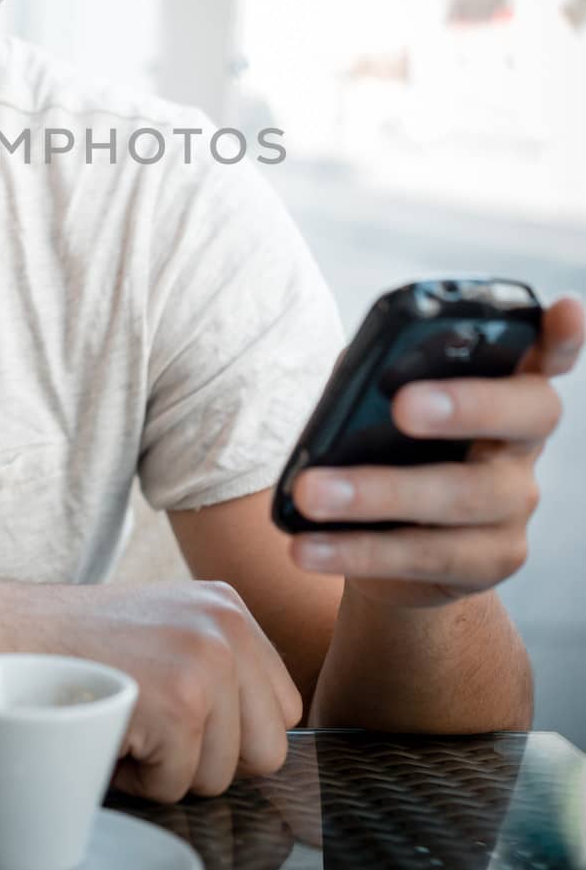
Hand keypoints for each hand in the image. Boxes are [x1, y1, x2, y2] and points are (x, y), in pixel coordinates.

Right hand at [30, 581, 302, 801]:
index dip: (228, 735)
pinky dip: (136, 778)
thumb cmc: (74, 651)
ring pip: (223, 776)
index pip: (281, 710)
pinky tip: (105, 729)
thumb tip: (264, 744)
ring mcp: (207, 660)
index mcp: (229, 608)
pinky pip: (177, 786)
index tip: (174, 717)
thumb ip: (217, 671)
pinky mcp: (180, 701)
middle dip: (207, 759)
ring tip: (122, 719)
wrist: (2, 637)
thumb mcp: (164, 634)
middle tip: (148, 724)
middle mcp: (228, 625)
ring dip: (166, 769)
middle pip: (268, 750)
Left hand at [287, 295, 582, 609]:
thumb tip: (356, 372)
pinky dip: (357, 550)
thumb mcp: (382, 408)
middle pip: (521, 418)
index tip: (564, 309)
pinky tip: (309, 546)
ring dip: (377, 493)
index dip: (562, 337)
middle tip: (402, 406)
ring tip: (309, 493)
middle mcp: (523, 444)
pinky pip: (425, 556)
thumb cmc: (388, 449)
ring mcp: (514, 505)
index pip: (547, 357)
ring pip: (460, 496)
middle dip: (465, 406)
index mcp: (503, 388)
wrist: (388, 545)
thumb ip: (378, 378)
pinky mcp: (491, 560)